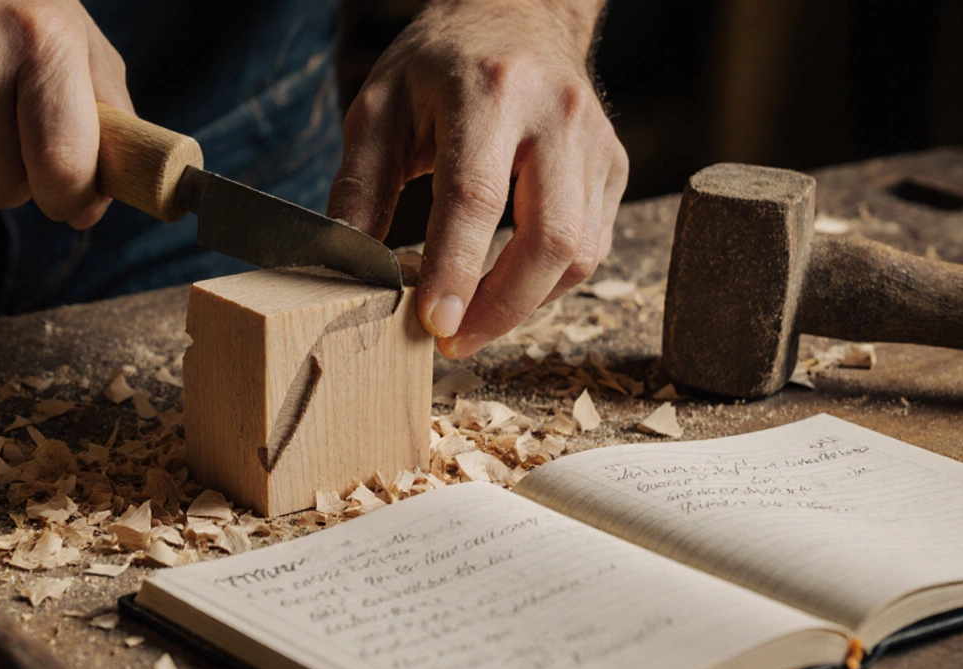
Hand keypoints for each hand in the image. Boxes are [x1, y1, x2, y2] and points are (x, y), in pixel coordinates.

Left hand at [328, 0, 627, 357]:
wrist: (517, 11)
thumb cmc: (440, 63)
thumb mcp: (379, 107)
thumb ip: (360, 185)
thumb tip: (350, 266)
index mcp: (490, 90)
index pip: (476, 197)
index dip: (456, 270)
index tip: (433, 324)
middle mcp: (556, 114)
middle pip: (550, 238)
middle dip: (501, 308)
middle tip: (454, 342)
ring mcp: (595, 142)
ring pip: (578, 253)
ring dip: (525, 304)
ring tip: (473, 319)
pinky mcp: (613, 165)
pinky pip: (592, 246)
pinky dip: (549, 282)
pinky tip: (507, 287)